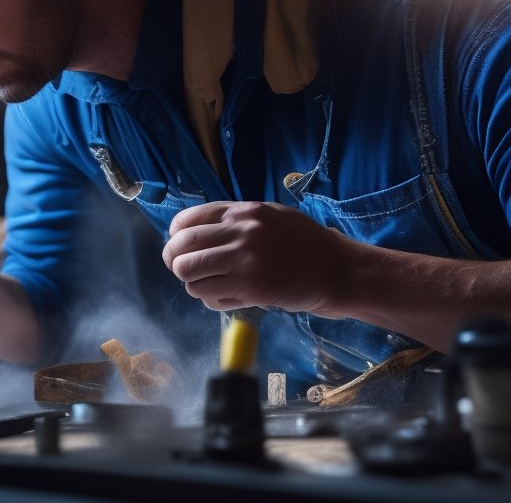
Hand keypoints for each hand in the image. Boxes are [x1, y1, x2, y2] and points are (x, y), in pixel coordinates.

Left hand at [162, 201, 357, 314]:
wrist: (336, 269)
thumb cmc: (303, 243)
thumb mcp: (269, 216)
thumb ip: (235, 220)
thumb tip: (194, 231)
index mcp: (243, 211)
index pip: (187, 220)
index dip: (176, 236)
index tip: (181, 247)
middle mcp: (240, 232)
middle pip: (181, 248)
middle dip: (175, 261)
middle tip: (184, 270)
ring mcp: (244, 261)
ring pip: (189, 274)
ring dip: (193, 283)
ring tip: (208, 285)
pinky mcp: (250, 288)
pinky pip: (209, 296)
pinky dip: (210, 299)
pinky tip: (226, 297)